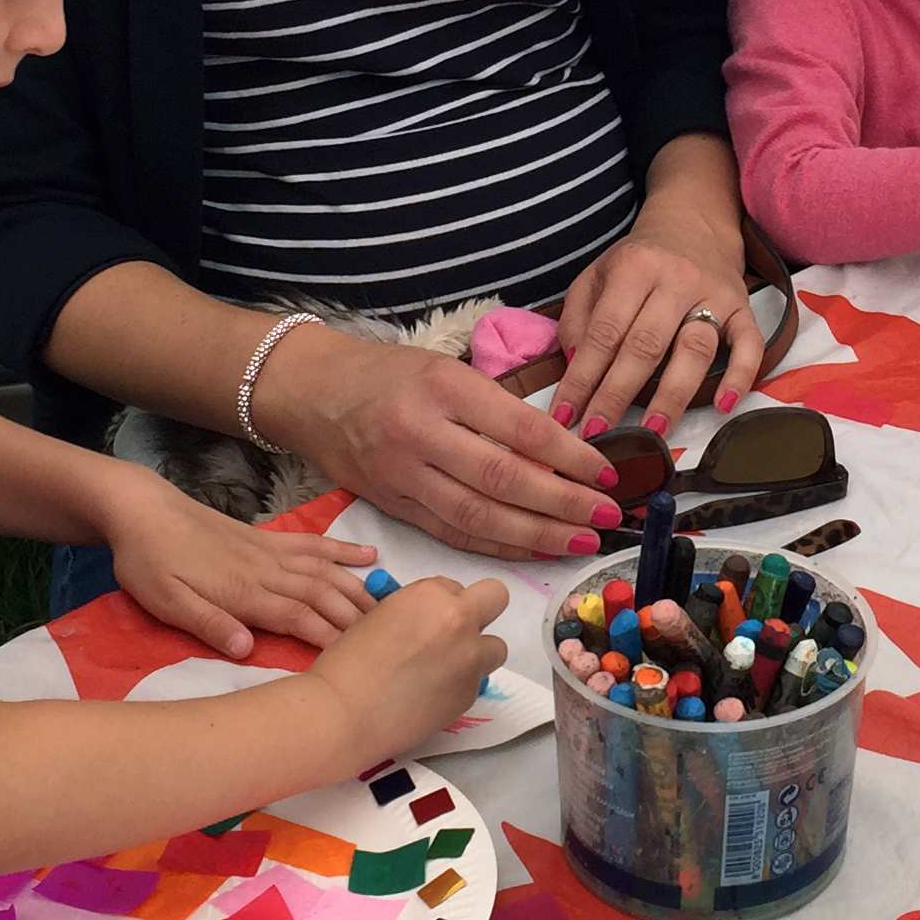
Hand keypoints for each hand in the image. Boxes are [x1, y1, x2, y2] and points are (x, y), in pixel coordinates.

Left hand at [95, 459, 378, 658]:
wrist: (142, 509)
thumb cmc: (149, 562)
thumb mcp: (166, 601)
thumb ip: (208, 623)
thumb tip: (246, 649)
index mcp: (244, 591)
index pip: (299, 618)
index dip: (331, 638)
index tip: (361, 661)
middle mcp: (266, 570)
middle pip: (322, 594)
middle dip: (357, 618)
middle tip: (394, 640)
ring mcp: (270, 551)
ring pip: (325, 571)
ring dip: (358, 589)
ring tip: (391, 609)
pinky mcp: (266, 538)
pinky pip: (312, 544)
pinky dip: (342, 550)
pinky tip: (368, 555)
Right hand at [267, 326, 621, 562]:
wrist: (313, 393)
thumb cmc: (390, 375)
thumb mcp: (446, 369)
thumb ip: (495, 407)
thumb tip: (563, 447)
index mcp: (444, 387)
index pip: (521, 429)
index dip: (570, 457)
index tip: (607, 473)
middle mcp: (421, 432)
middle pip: (503, 479)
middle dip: (563, 504)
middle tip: (606, 515)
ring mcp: (403, 475)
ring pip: (479, 516)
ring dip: (537, 535)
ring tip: (582, 541)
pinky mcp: (392, 506)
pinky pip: (453, 533)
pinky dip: (498, 546)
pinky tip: (535, 550)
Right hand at [311, 575, 512, 766]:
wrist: (343, 712)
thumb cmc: (347, 662)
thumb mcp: (380, 617)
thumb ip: (415, 612)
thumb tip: (428, 622)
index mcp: (431, 595)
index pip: (453, 586)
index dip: (440, 604)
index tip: (425, 622)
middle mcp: (459, 621)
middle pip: (496, 598)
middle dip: (480, 611)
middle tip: (456, 634)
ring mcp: (470, 659)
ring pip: (496, 647)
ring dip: (476, 653)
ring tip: (445, 670)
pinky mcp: (470, 695)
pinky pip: (476, 681)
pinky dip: (459, 685)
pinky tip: (431, 696)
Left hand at [553, 208, 760, 437]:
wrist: (695, 223)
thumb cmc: (639, 260)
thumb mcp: (597, 274)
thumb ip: (578, 317)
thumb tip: (574, 367)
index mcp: (634, 268)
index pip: (604, 332)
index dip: (582, 378)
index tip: (565, 416)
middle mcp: (675, 279)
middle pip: (645, 345)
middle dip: (617, 394)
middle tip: (597, 434)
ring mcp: (714, 294)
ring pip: (694, 349)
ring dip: (672, 395)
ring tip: (652, 433)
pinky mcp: (745, 307)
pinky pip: (749, 344)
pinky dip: (740, 375)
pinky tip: (724, 406)